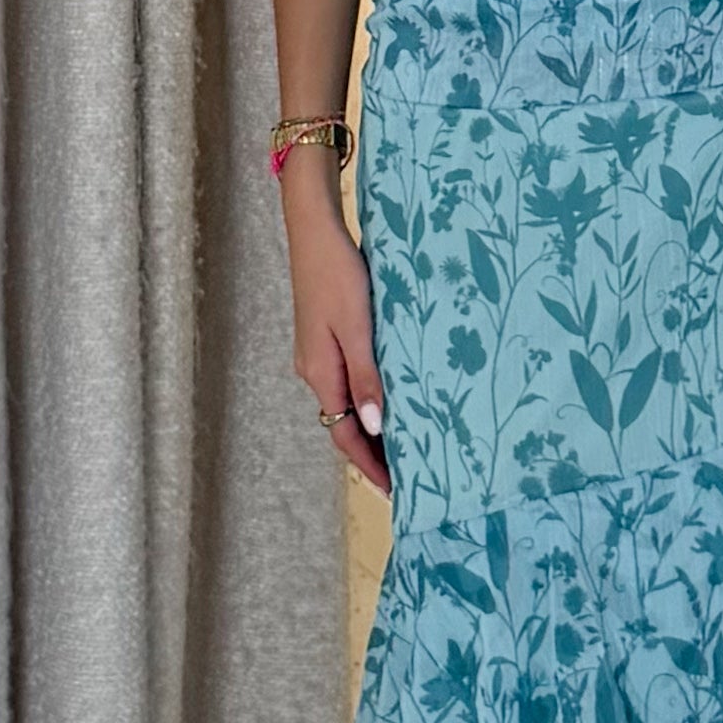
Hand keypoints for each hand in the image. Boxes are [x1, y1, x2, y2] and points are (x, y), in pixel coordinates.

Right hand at [285, 189, 389, 497]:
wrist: (314, 230)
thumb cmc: (338, 274)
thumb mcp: (357, 326)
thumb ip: (366, 377)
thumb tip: (371, 428)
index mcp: (320, 373)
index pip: (345, 435)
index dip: (371, 466)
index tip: (397, 492)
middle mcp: (314, 370)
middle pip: (343, 423)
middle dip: (372, 453)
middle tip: (408, 476)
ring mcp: (317, 354)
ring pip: (345, 402)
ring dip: (369, 426)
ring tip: (403, 444)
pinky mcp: (324, 337)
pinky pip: (346, 381)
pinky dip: (366, 399)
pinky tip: (387, 397)